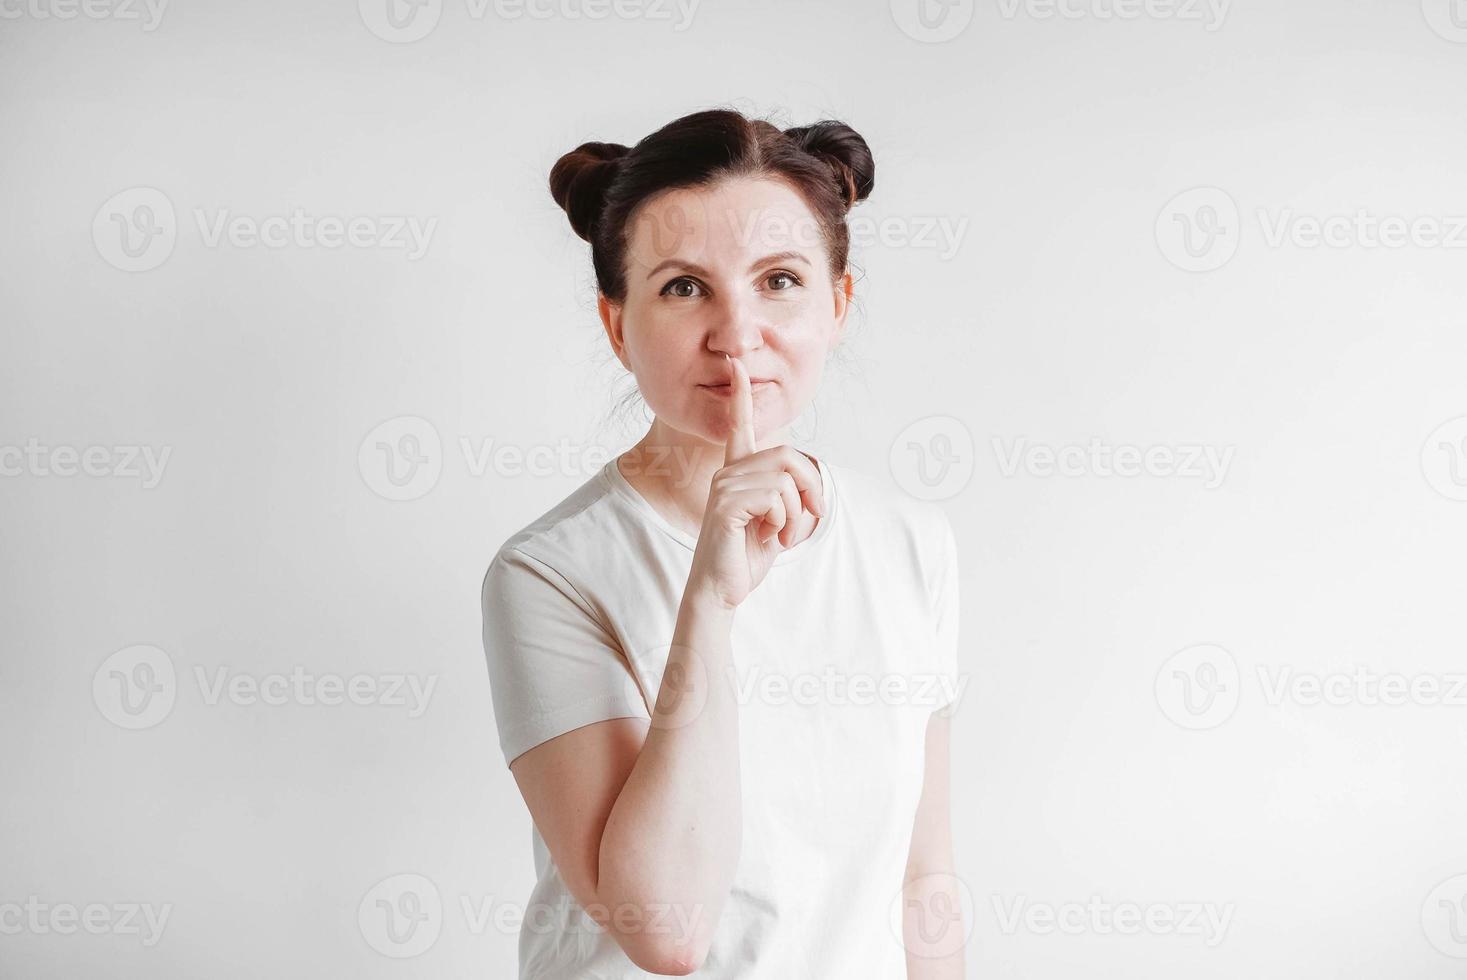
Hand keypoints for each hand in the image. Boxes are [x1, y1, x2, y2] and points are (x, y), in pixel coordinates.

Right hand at [686, 354, 825, 610]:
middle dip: (813, 488)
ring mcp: (724, 486)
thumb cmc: (746, 557)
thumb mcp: (777, 520)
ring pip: (786, 480)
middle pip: (789, 456)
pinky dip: (785, 522)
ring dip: (797, 515)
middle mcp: (728, 472)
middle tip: (812, 517)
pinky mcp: (726, 503)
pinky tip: (770, 537)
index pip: (739, 425)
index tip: (737, 365)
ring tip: (782, 535)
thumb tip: (812, 483)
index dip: (741, 395)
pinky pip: (776, 498)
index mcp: (738, 472)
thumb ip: (789, 496)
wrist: (721, 590)